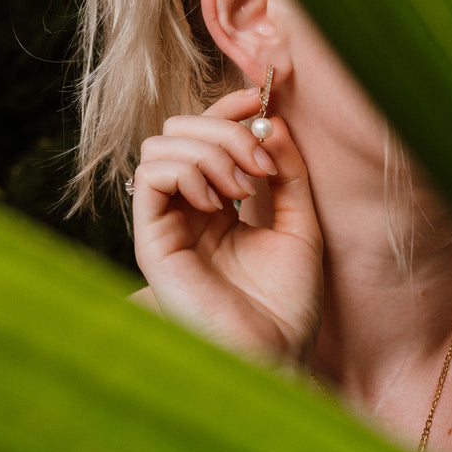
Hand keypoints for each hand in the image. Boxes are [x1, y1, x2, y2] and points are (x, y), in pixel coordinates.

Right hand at [132, 88, 322, 368]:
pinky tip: (218, 202)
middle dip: (224, 130)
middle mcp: (186, 207)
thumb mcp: (300, 221)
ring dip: (209, 152)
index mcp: (216, 201)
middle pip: (180, 130)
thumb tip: (270, 119)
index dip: (228, 108)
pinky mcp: (151, 240)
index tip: (259, 97)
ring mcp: (166, 222)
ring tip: (243, 190)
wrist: (278, 354)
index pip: (205, 134)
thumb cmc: (288, 300)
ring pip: (161, 145)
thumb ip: (286, 170)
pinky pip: (151, 175)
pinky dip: (188, 171)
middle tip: (261, 166)